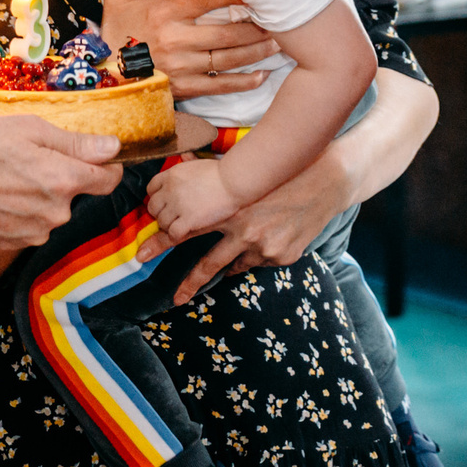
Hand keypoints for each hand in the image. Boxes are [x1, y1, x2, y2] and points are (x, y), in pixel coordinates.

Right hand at [0, 115, 121, 246]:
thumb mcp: (31, 129)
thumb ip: (76, 142)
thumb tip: (112, 148)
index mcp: (64, 181)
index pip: (109, 179)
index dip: (103, 165)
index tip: (91, 157)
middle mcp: (55, 214)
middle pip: (75, 196)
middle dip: (62, 180)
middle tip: (30, 160)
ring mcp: (33, 233)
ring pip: (50, 213)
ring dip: (39, 199)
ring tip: (8, 179)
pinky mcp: (11, 244)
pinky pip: (28, 226)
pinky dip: (19, 213)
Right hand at [95, 0, 275, 99]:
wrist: (102, 78)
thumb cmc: (113, 35)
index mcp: (163, 14)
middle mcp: (175, 39)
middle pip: (225, 32)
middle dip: (255, 27)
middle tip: (278, 20)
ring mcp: (181, 66)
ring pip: (227, 58)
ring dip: (256, 51)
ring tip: (278, 43)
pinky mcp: (184, 88)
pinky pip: (219, 85)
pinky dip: (243, 81)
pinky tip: (261, 75)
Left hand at [139, 151, 352, 304]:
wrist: (325, 181)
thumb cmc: (282, 173)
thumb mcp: (247, 176)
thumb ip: (217, 182)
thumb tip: (185, 167)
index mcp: (228, 209)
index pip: (186, 230)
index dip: (161, 243)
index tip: (141, 257)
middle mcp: (243, 231)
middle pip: (208, 264)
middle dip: (189, 284)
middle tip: (176, 299)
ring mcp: (264, 247)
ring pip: (237, 267)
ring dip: (231, 265)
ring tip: (228, 268)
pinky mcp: (281, 256)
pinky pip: (261, 262)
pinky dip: (261, 254)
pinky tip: (272, 237)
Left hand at [144, 157, 242, 241]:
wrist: (233, 181)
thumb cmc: (222, 173)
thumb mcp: (199, 163)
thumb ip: (188, 162)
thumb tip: (185, 155)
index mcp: (171, 174)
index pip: (151, 188)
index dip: (156, 197)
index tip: (164, 203)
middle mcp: (170, 189)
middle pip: (153, 207)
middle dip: (160, 213)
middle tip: (171, 216)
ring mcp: (178, 205)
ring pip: (161, 222)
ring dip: (169, 225)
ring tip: (178, 225)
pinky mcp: (188, 220)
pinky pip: (173, 233)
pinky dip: (176, 235)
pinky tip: (184, 232)